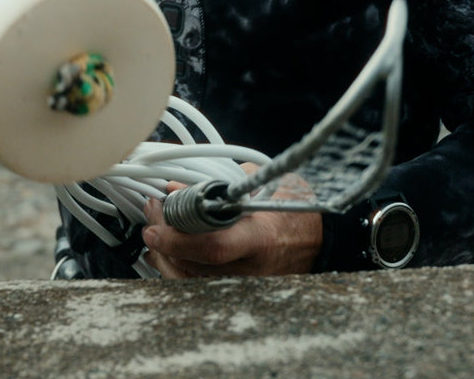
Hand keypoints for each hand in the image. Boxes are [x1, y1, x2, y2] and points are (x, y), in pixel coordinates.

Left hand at [141, 179, 321, 277]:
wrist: (321, 239)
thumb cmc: (295, 207)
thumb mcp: (262, 182)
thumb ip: (216, 183)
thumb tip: (176, 186)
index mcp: (261, 237)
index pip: (212, 246)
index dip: (176, 238)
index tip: (153, 224)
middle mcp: (252, 269)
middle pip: (193, 266)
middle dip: (162, 240)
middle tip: (152, 211)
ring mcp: (246, 286)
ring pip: (190, 281)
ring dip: (164, 255)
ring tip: (156, 227)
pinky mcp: (239, 291)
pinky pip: (199, 285)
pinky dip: (179, 267)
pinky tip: (170, 248)